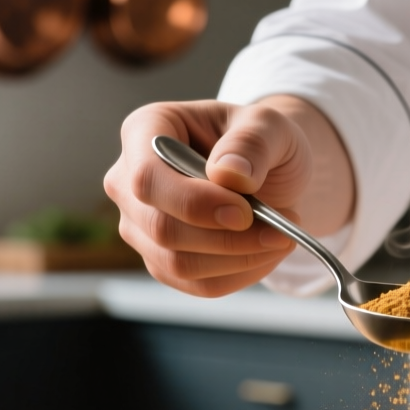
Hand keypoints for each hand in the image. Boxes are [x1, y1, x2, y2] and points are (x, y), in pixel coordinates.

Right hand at [105, 96, 353, 296]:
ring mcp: (140, 225)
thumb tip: (229, 174)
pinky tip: (266, 253)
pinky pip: (196, 283)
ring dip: (238, 259)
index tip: (245, 212)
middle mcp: (129, 181)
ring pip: (177, 263)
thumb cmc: (259, 140)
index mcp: (145, 130)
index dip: (193, 203)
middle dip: (226, 238)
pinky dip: (239, 274)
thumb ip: (252, 142)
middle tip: (279, 229)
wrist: (267, 170)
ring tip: (280, 237)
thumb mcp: (270, 125)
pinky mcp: (161, 259)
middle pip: (160, 228)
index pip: (147, 179)